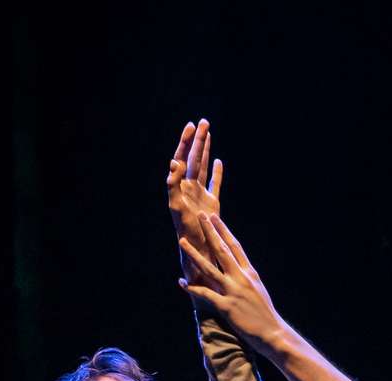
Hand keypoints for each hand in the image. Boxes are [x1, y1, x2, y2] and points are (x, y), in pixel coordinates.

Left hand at [165, 119, 222, 266]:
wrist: (198, 247)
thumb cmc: (185, 230)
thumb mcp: (177, 206)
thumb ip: (173, 185)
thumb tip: (173, 164)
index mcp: (179, 186)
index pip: (181, 159)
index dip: (185, 143)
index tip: (190, 128)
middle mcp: (188, 187)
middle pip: (193, 159)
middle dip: (197, 140)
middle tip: (203, 122)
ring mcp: (200, 194)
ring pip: (203, 167)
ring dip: (205, 150)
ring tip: (208, 133)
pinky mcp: (211, 203)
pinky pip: (214, 184)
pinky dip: (217, 173)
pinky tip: (218, 162)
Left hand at [179, 213, 286, 351]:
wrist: (274, 333)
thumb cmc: (266, 315)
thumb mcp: (258, 290)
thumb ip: (247, 278)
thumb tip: (238, 270)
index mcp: (250, 273)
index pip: (235, 246)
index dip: (223, 231)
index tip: (214, 218)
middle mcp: (241, 278)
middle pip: (222, 250)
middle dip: (209, 232)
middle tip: (200, 216)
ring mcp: (233, 291)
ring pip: (209, 268)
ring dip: (194, 254)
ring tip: (182, 242)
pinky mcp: (226, 306)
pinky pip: (205, 294)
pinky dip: (192, 288)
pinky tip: (181, 282)